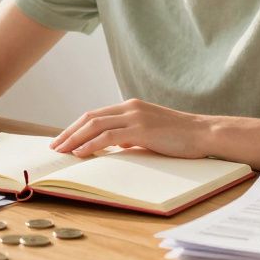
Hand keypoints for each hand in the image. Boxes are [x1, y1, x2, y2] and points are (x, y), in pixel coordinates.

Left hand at [49, 98, 208, 158]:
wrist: (204, 133)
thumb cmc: (180, 136)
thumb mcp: (150, 132)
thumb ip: (131, 134)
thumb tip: (115, 144)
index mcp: (130, 107)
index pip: (95, 115)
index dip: (76, 127)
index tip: (62, 139)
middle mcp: (130, 107)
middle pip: (89, 117)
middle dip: (69, 132)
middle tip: (54, 147)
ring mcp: (135, 117)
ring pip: (95, 125)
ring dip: (74, 139)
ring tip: (61, 151)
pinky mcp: (141, 129)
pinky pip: (109, 136)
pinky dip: (91, 144)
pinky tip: (81, 153)